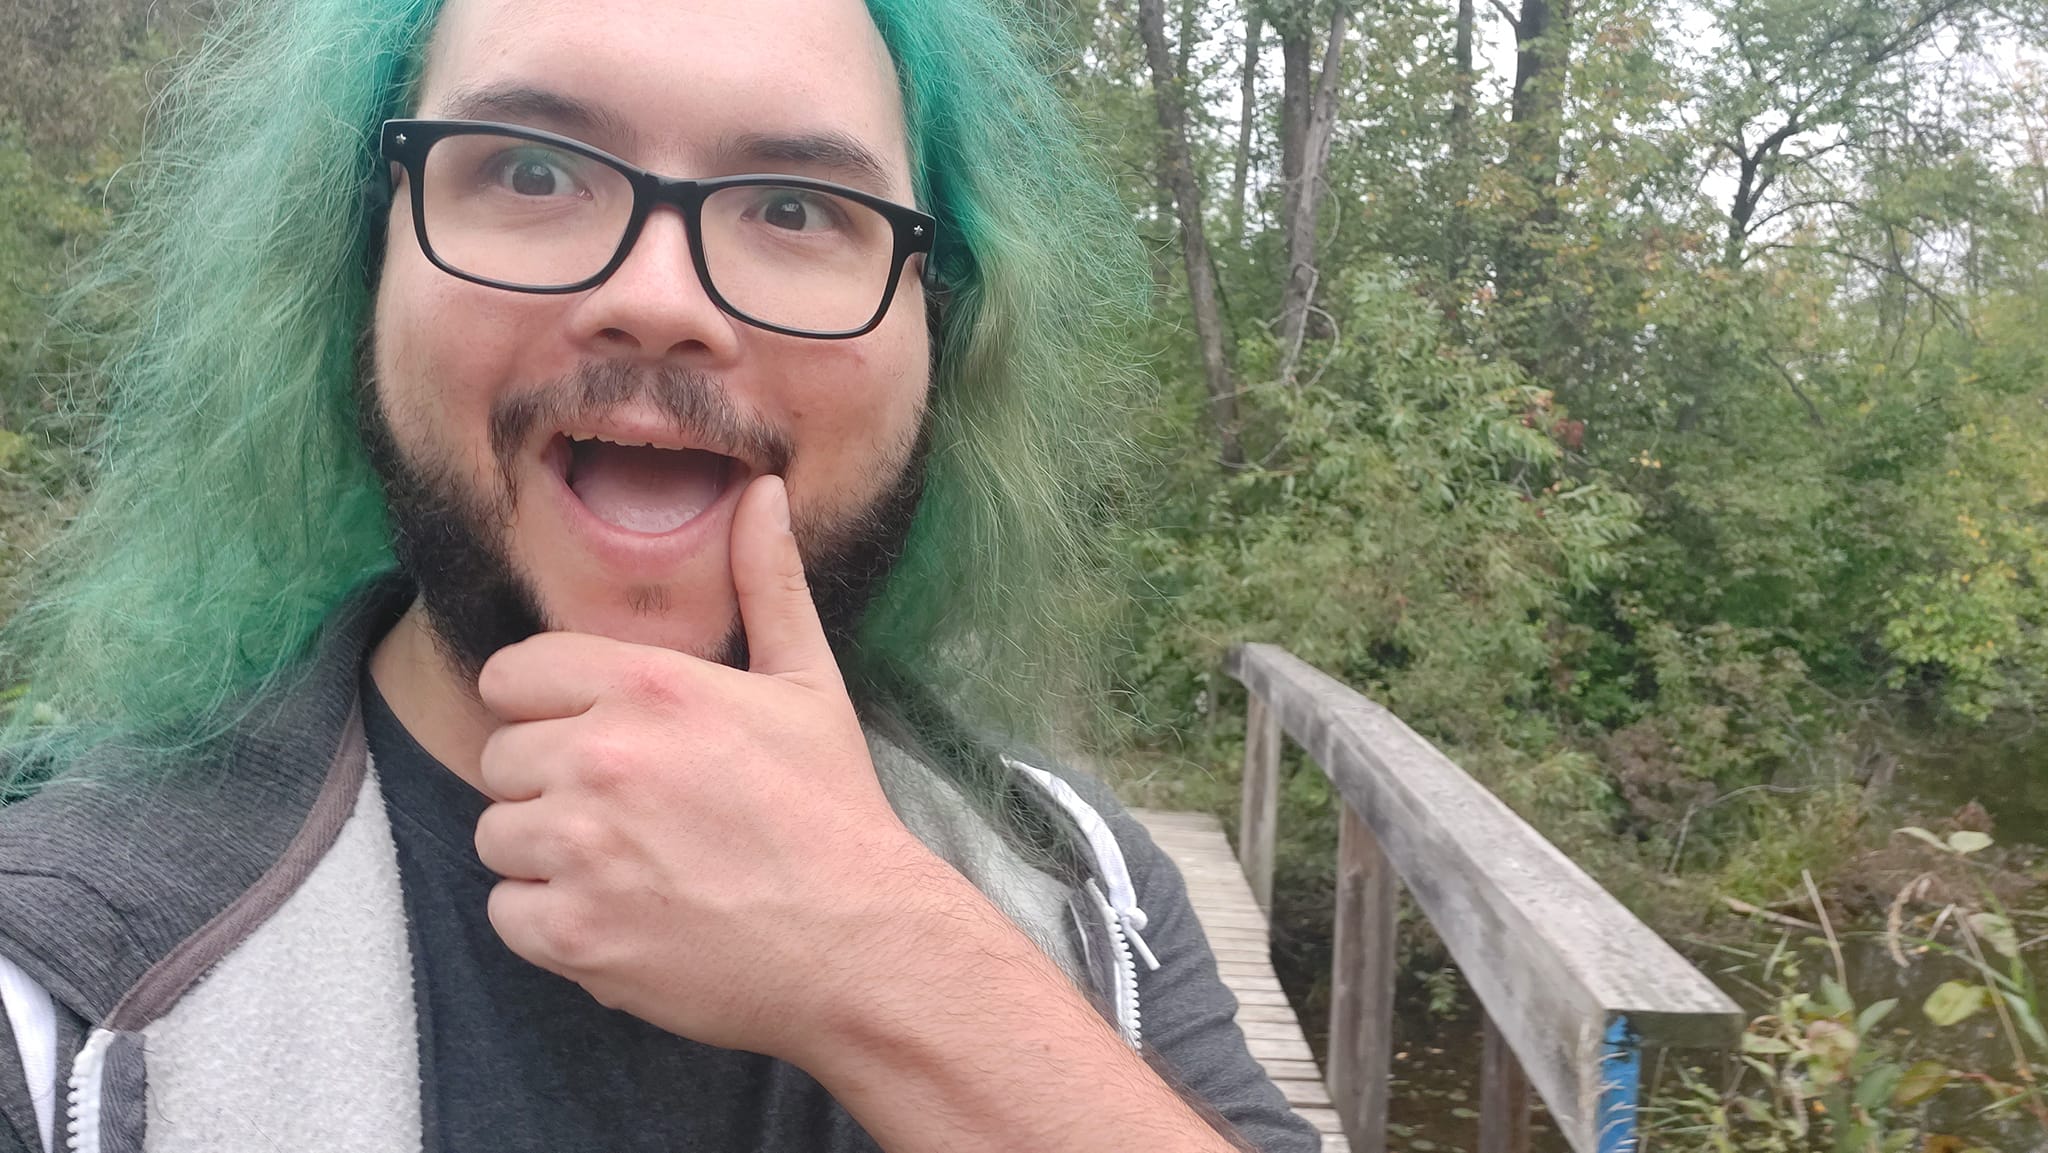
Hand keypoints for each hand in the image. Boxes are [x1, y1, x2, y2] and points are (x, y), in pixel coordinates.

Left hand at [472, 474, 957, 1059]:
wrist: (860, 944)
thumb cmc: (833, 812)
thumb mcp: (808, 684)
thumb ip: (768, 582)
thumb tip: (764, 492)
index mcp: (651, 686)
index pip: (511, 674)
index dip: (545, 706)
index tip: (590, 735)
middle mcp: (603, 759)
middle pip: (499, 758)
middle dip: (549, 782)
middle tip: (626, 811)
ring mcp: (582, 851)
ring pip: (497, 836)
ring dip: (545, 854)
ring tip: (625, 863)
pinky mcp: (575, 934)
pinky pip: (508, 912)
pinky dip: (551, 921)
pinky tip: (618, 915)